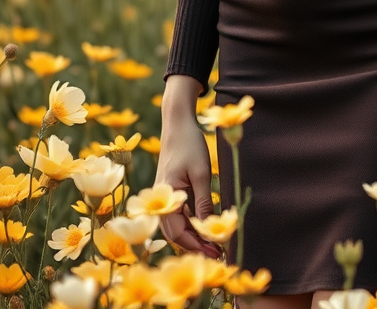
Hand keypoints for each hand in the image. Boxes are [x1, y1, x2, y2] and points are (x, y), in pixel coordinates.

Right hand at [155, 115, 223, 258]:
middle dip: (194, 244)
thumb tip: (209, 229)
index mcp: (165, 195)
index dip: (196, 244)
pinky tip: (204, 226)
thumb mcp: (201, 173)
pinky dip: (190, 223)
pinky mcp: (169, 191)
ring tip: (213, 243)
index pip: (177, 231)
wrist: (177, 123)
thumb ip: (203, 201)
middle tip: (216, 253)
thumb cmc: (190, 144)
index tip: (215, 252)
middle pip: (174, 232)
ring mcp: (163, 196)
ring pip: (175, 225)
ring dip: (193, 235)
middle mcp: (160, 199)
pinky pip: (177, 213)